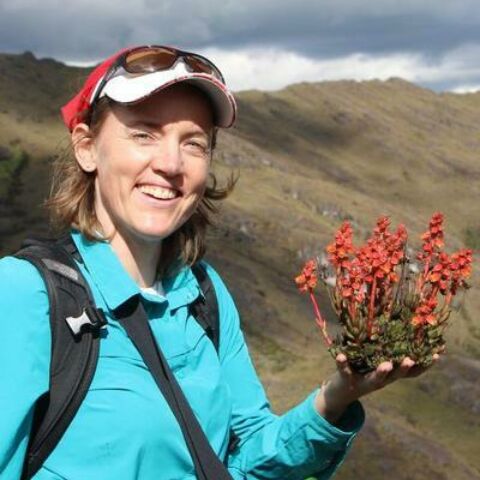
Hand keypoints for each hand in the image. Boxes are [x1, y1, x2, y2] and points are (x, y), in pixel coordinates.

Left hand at [314, 352, 441, 424]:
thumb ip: (389, 351)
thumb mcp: (378, 365)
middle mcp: (379, 380)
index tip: (437, 354)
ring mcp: (363, 381)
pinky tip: (340, 355)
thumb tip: (401, 327)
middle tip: (410, 360)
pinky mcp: (346, 378)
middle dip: (403, 369)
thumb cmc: (363, 373)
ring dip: (381, 372)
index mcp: (389, 375)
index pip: (410, 372)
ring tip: (386, 365)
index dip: (424, 365)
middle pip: (395, 376)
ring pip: (374, 379)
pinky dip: (342, 363)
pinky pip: (344, 370)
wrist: (340, 394)